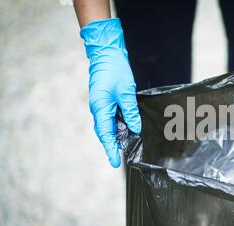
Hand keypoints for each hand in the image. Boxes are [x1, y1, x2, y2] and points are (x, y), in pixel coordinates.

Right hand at [80, 18, 140, 167]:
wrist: (106, 53)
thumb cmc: (115, 70)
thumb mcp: (126, 92)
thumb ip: (130, 111)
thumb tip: (135, 128)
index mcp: (100, 108)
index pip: (106, 134)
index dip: (110, 149)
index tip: (115, 162)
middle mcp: (98, 108)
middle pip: (105, 132)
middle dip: (111, 146)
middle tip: (118, 160)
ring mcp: (100, 104)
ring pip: (108, 125)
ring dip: (114, 136)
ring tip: (123, 148)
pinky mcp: (105, 100)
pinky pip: (110, 117)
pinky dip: (116, 126)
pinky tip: (125, 130)